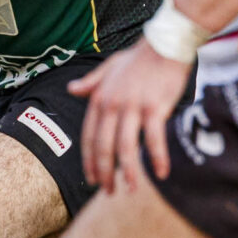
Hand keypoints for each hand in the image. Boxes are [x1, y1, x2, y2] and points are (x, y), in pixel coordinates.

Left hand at [73, 40, 194, 191]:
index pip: (88, 136)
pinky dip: (157, 158)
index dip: (89, 161)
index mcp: (100, 98)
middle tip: (109, 192)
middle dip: (105, 173)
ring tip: (131, 189)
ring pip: (125, 147)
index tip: (92, 179)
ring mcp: (133, 106)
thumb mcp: (109, 67)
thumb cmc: (139, 57)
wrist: (165, 44)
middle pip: (104, 146)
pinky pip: (153, 139)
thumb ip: (91, 82)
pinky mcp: (155, 107)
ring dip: (128, 172)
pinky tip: (160, 173)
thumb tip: (71, 89)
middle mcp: (113, 104)